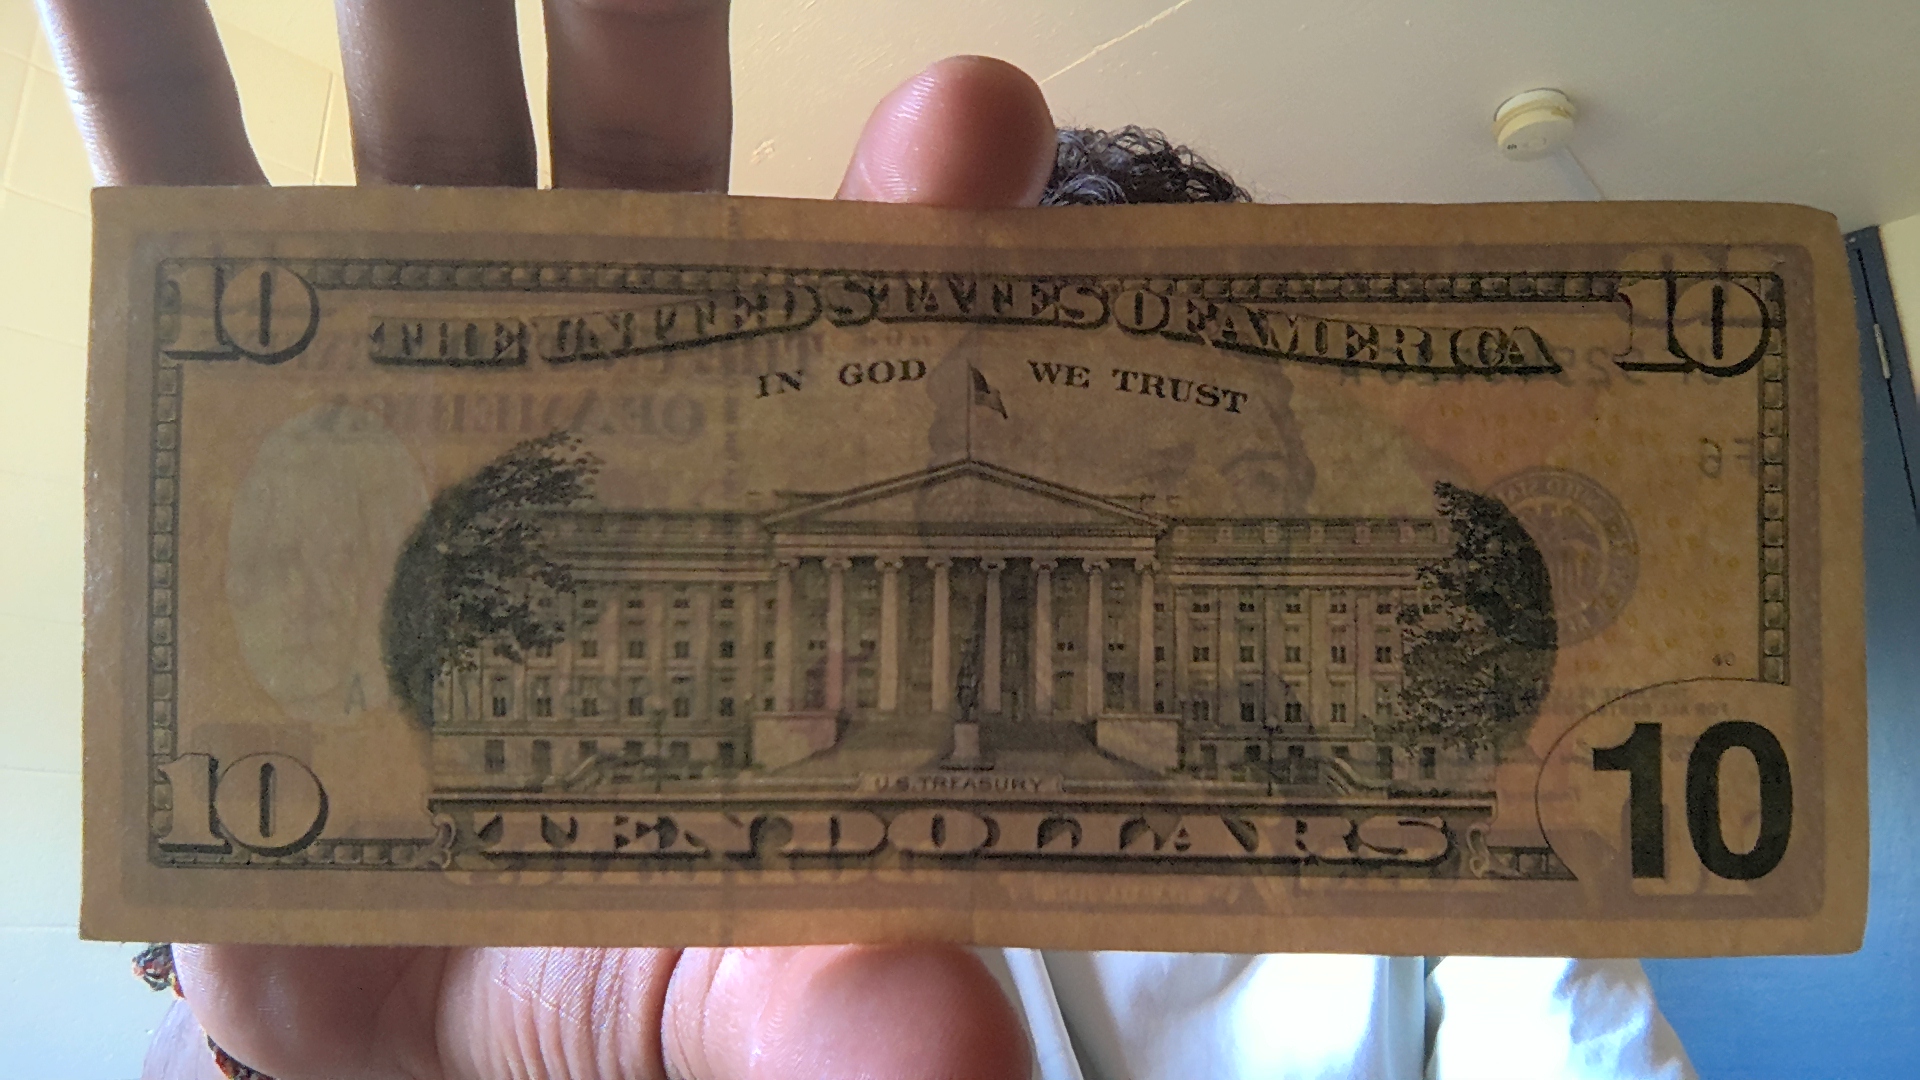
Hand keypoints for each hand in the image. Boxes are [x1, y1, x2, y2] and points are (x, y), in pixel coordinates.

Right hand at [40, 2, 1056, 1076]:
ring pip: (412, 138)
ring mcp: (417, 383)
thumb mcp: (713, 993)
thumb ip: (823, 1005)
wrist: (399, 1017)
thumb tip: (946, 1042)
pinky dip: (137, 76)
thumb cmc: (589, 960)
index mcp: (753, 506)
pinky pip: (176, 209)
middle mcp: (602, 400)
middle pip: (642, 169)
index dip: (925, 222)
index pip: (868, 340)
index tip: (974, 112)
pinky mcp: (237, 418)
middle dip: (640, 25)